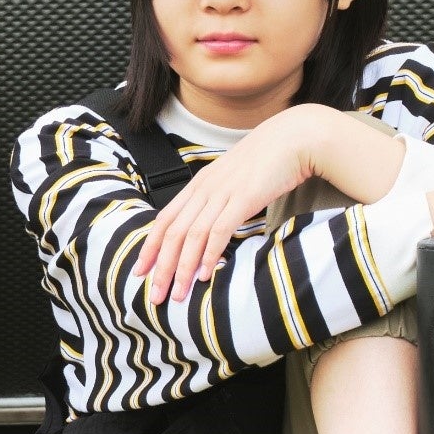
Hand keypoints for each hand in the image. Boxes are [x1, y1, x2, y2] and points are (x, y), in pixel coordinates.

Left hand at [135, 107, 323, 304]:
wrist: (294, 138)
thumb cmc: (267, 160)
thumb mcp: (233, 178)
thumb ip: (218, 199)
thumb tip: (210, 227)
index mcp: (199, 185)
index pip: (164, 220)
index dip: (150, 247)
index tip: (140, 271)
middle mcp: (205, 189)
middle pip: (172, 233)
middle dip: (160, 267)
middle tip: (155, 295)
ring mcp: (222, 193)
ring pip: (192, 236)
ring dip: (183, 268)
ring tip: (179, 294)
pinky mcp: (244, 198)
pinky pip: (220, 230)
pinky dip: (210, 255)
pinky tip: (206, 275)